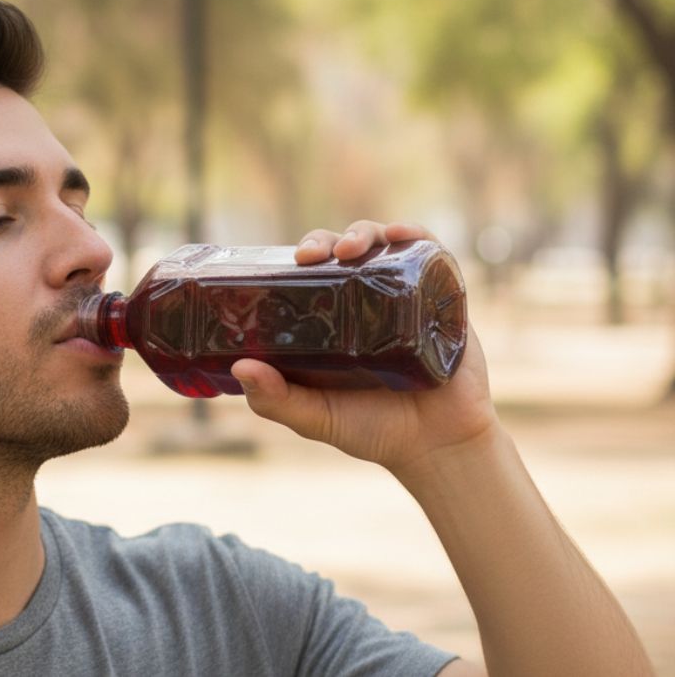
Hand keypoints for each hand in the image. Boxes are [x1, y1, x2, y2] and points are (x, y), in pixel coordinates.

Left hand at [230, 221, 499, 476]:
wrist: (438, 447)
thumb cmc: (371, 431)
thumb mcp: (315, 417)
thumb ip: (276, 400)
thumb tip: (239, 367)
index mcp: (330, 322)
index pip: (308, 274)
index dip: (296, 257)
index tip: (285, 262)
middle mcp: (364, 303)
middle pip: (341, 251)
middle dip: (324, 241)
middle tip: (312, 256)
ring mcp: (403, 298)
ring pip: (380, 245)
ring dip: (363, 233)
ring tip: (350, 249)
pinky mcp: (440, 299)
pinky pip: (430, 256)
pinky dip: (415, 236)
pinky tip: (400, 234)